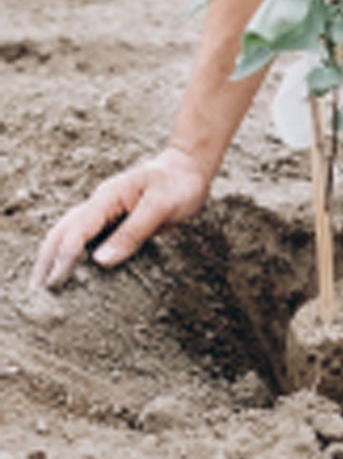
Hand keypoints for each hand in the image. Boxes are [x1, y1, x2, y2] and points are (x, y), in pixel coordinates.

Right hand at [29, 146, 210, 290]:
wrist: (189, 169)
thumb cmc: (178, 185)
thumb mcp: (161, 207)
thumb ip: (133, 232)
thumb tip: (100, 261)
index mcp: (107, 198)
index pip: (77, 231)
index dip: (63, 257)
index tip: (54, 282)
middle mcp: (100, 204)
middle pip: (63, 232)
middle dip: (47, 259)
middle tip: (37, 289)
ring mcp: (106, 212)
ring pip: (72, 235)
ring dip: (56, 257)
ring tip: (45, 284)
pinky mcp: (116, 221)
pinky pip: (90, 239)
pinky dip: (76, 254)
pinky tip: (74, 271)